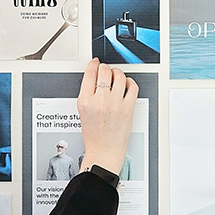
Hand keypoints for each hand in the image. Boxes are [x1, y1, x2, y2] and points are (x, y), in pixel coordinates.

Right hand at [76, 59, 137, 175]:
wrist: (104, 151)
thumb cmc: (94, 136)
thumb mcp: (82, 113)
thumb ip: (88, 95)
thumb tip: (95, 79)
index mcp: (85, 101)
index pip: (90, 74)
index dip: (94, 64)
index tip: (96, 63)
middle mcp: (100, 100)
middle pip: (104, 72)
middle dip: (105, 68)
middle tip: (106, 70)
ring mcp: (115, 103)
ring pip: (119, 76)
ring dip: (118, 73)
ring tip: (117, 76)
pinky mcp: (128, 108)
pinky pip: (132, 86)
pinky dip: (130, 82)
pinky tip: (126, 85)